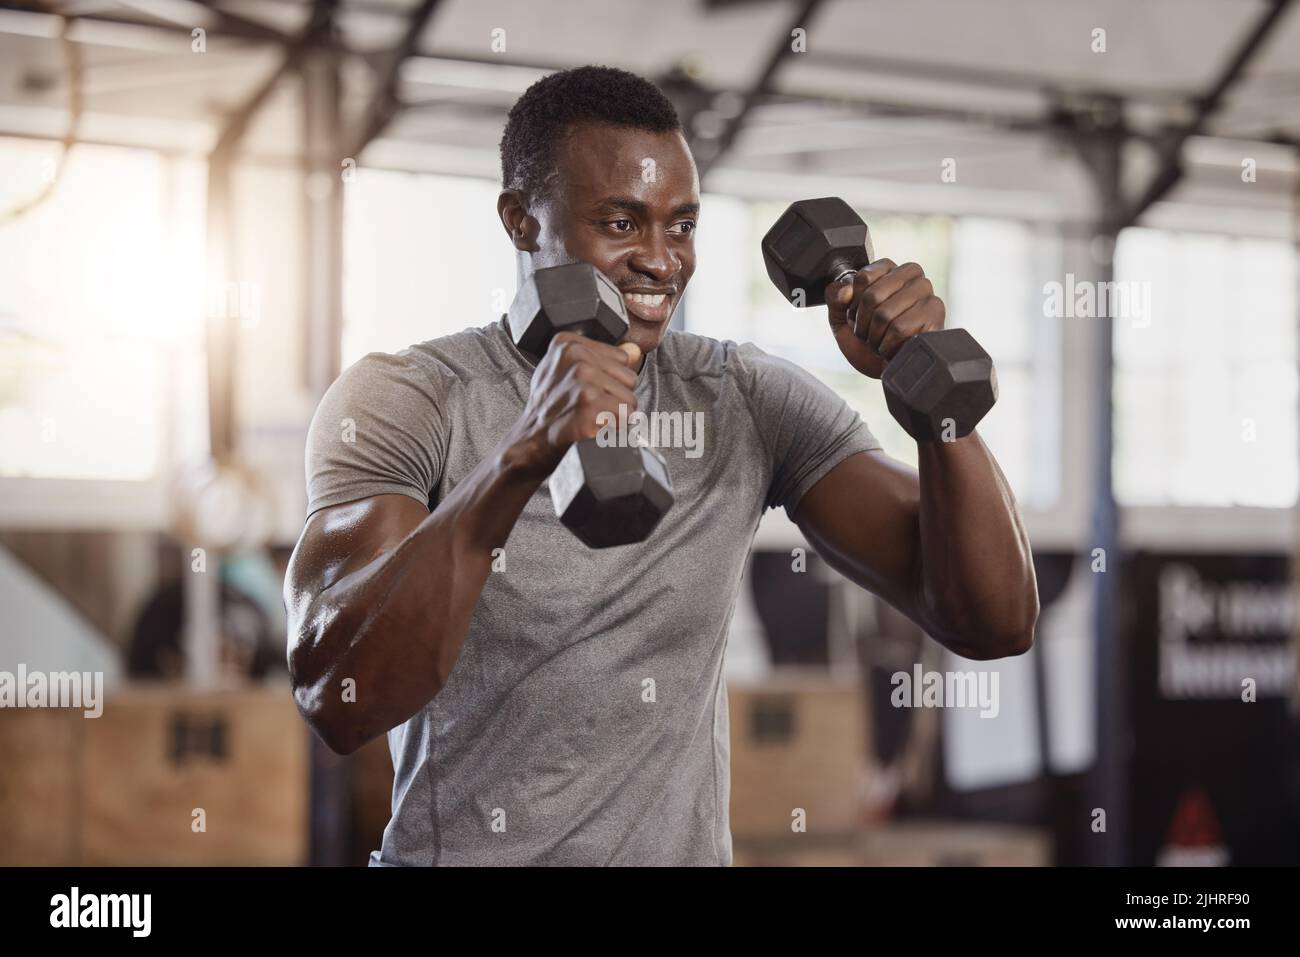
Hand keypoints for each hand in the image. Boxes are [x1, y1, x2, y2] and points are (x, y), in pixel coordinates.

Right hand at [506, 332, 640, 478]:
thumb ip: (602, 357)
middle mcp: (576, 357)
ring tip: (590, 416)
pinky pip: (625, 418)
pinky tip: (592, 427)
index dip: (609, 378)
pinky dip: (613, 428)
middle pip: (629, 379)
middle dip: (615, 397)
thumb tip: (634, 351)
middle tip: (589, 406)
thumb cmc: (549, 405)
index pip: (622, 359)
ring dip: (615, 415)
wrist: (531, 438)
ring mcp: (582, 381)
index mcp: (569, 343)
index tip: (588, 388)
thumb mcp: (566, 371)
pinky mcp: (588, 405)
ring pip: (630, 400)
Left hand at [826, 259, 945, 378]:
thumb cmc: (867, 341)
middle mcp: (912, 277)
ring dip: (875, 336)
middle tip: (870, 333)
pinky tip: (894, 348)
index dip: (853, 304)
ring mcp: (926, 294)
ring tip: (882, 341)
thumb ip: (834, 296)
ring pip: (884, 314)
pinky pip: (900, 329)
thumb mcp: (841, 317)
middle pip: (872, 296)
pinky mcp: (935, 314)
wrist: (885, 370)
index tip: (859, 315)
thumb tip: (846, 291)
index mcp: (890, 270)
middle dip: (863, 323)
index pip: (863, 277)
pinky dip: (888, 345)